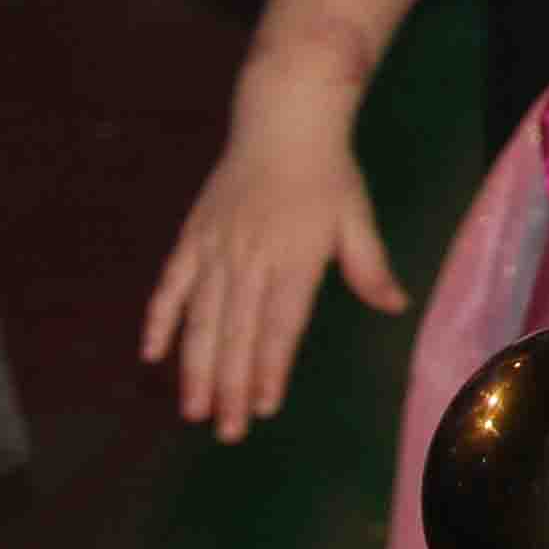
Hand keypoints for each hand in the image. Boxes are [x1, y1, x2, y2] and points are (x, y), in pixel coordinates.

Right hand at [142, 62, 405, 442]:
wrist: (284, 117)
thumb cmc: (328, 172)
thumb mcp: (357, 217)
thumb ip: (370, 266)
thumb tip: (396, 306)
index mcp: (295, 257)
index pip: (280, 326)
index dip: (270, 369)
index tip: (264, 407)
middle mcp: (251, 258)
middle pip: (238, 334)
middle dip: (232, 387)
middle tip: (228, 431)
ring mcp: (216, 248)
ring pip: (201, 319)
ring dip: (196, 367)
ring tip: (193, 409)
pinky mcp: (193, 236)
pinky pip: (170, 284)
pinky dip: (159, 319)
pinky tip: (152, 353)